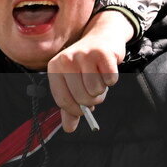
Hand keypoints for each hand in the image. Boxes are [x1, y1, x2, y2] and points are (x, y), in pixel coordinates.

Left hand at [47, 9, 128, 131]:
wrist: (102, 37)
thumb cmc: (86, 64)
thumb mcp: (73, 82)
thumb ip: (69, 105)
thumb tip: (69, 128)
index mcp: (55, 68)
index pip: (62, 100)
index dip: (75, 110)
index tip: (82, 109)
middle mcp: (66, 60)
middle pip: (81, 98)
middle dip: (92, 100)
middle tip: (94, 89)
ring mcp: (84, 55)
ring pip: (96, 90)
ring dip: (102, 89)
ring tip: (99, 77)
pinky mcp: (102, 53)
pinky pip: (110, 80)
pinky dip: (111, 79)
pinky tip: (107, 69)